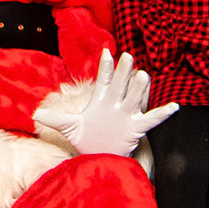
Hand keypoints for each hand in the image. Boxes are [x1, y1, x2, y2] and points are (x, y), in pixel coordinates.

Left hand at [40, 52, 178, 156]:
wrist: (98, 155)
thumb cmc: (86, 137)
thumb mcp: (69, 127)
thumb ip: (55, 118)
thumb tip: (34, 114)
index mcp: (101, 99)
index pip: (104, 80)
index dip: (106, 67)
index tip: (107, 52)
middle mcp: (116, 103)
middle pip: (121, 84)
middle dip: (124, 72)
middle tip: (128, 56)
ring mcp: (127, 114)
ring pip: (135, 97)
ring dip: (138, 88)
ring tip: (142, 75)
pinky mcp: (136, 127)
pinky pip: (151, 119)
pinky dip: (162, 113)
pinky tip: (173, 106)